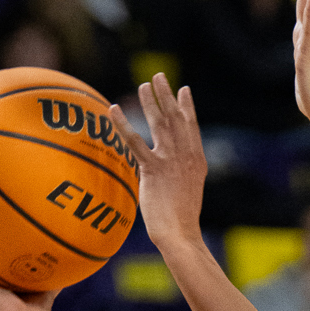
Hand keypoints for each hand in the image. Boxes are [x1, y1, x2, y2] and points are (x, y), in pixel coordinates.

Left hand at [108, 74, 204, 246]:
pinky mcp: (153, 169)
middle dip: (167, 95)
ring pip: (159, 124)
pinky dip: (122, 124)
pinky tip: (112, 109)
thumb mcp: (187, 192)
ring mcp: (171, 161)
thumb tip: (169, 172)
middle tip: (158, 76)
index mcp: (197, 161)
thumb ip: (179, 175)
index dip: (188, 107)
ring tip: (143, 85)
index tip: (184, 90)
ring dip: (150, 102)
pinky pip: (135, 142)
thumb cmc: (181, 221)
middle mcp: (186, 157)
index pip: (192, 127)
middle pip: (176, 118)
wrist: (180, 234)